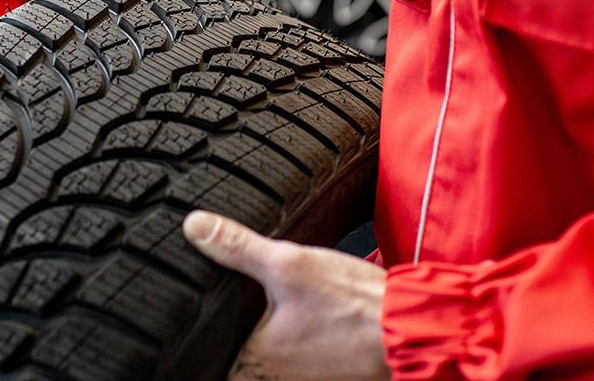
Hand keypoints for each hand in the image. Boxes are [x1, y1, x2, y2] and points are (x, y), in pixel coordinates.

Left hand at [183, 211, 390, 380]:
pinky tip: (290, 315)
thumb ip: (238, 247)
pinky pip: (291, 357)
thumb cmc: (356, 305)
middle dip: (225, 337)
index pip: (204, 364)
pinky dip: (285, 339)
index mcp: (254, 363)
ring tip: (254, 310)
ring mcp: (299, 378)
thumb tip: (194, 227)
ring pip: (263, 360)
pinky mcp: (322, 370)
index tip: (183, 326)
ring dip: (257, 338)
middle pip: (233, 360)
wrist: (409, 324)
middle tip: (214, 310)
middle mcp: (272, 379)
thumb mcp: (290, 265)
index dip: (194, 345)